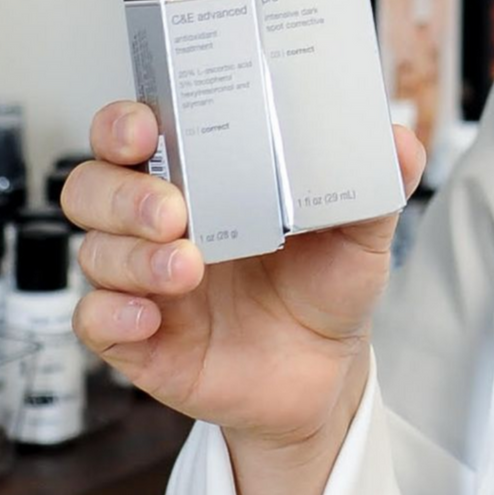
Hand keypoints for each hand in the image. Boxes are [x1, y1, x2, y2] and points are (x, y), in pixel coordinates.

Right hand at [61, 101, 425, 451]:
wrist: (325, 372)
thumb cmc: (327, 285)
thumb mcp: (361, 232)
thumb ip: (377, 185)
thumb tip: (401, 141)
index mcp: (202, 176)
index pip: (134, 131)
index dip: (124, 122)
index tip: (146, 126)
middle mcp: (159, 220)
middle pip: (93, 185)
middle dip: (124, 192)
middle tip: (174, 209)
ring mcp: (142, 279)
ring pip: (93, 249)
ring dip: (132, 254)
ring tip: (187, 266)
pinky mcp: (138, 337)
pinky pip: (94, 319)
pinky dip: (112, 313)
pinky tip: (151, 315)